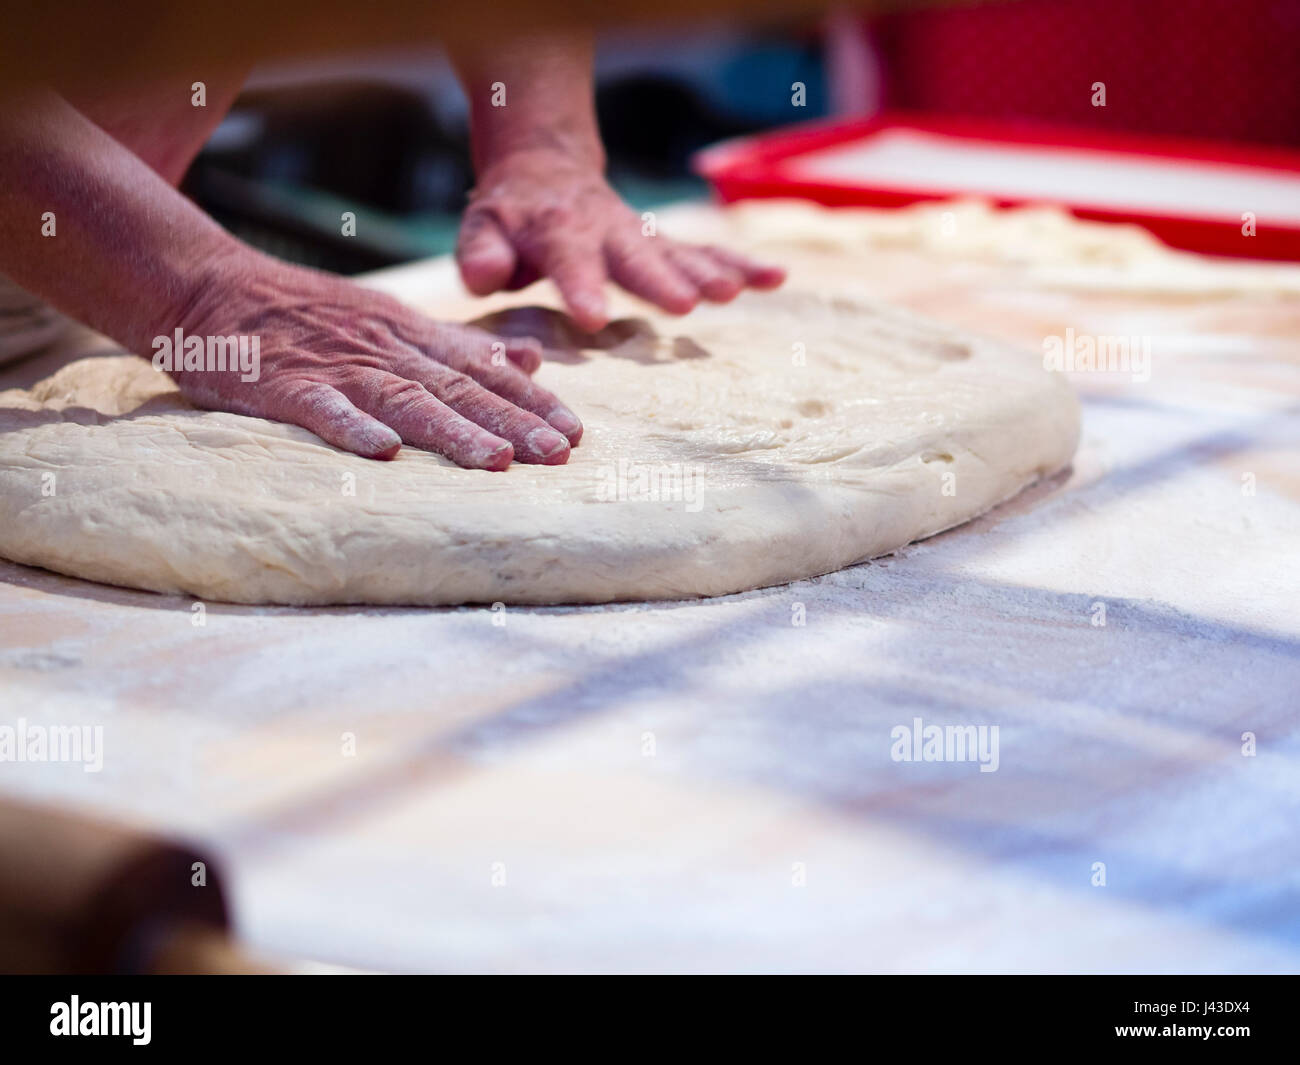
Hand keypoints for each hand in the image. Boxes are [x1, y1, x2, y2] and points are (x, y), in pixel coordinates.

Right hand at [168, 249, 581, 468]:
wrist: (211, 287)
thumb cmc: (308, 314)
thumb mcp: (394, 317)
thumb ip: (460, 344)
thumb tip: (531, 359)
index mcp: (410, 336)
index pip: (482, 371)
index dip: (532, 401)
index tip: (577, 431)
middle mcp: (384, 349)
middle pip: (456, 388)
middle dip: (512, 421)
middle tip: (559, 454)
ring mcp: (335, 366)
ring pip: (403, 399)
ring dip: (452, 432)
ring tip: (498, 461)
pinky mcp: (284, 384)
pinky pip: (320, 407)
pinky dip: (351, 427)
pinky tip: (382, 452)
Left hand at [456, 148, 785, 332]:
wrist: (546, 171)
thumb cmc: (509, 216)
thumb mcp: (481, 227)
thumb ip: (481, 253)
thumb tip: (485, 276)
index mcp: (557, 230)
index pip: (568, 260)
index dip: (581, 287)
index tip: (593, 317)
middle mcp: (607, 230)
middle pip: (636, 257)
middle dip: (661, 280)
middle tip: (687, 305)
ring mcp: (641, 237)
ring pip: (679, 252)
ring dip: (709, 271)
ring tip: (735, 292)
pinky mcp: (665, 246)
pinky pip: (706, 252)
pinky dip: (741, 263)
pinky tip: (776, 278)